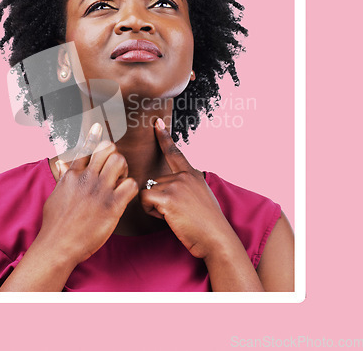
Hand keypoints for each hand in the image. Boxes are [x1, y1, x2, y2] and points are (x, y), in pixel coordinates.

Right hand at [38, 123, 138, 265]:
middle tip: (115, 169)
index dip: (93, 136)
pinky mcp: (113, 206)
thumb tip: (60, 163)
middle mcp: (87, 178)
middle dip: (114, 155)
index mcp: (73, 175)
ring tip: (120, 181)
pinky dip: (132, 189)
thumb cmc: (55, 223)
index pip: (86, 148)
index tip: (98, 125)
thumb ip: (62, 177)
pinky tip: (125, 197)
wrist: (58, 245)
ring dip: (124, 169)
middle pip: (107, 149)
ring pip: (120, 161)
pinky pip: (131, 185)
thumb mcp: (55, 195)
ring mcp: (100, 191)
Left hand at [139, 118, 236, 259]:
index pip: (175, 153)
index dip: (164, 137)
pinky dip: (151, 211)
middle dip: (158, 199)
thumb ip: (186, 186)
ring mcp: (176, 184)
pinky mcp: (168, 197)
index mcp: (193, 174)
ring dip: (155, 206)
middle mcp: (184, 175)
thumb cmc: (208, 224)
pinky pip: (145, 199)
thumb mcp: (201, 196)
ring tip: (175, 216)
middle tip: (178, 212)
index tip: (156, 123)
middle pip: (154, 181)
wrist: (217, 238)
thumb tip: (171, 187)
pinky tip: (168, 217)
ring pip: (148, 190)